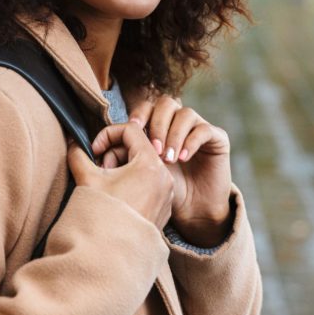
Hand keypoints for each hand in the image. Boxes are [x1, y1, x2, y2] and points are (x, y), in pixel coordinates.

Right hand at [67, 120, 173, 229]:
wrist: (113, 253)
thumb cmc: (103, 216)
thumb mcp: (87, 179)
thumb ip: (79, 156)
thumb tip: (74, 145)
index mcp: (150, 164)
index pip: (131, 130)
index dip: (108, 134)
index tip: (95, 151)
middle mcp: (165, 177)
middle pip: (138, 148)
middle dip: (115, 155)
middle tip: (100, 172)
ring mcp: (167, 194)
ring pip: (143, 166)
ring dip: (122, 170)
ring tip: (107, 188)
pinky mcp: (164, 208)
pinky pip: (149, 184)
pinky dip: (132, 184)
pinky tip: (118, 200)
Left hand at [130, 97, 232, 247]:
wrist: (193, 210)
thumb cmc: (164, 192)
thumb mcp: (140, 173)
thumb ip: (122, 156)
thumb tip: (95, 147)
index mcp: (159, 125)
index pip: (146, 106)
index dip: (137, 116)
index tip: (128, 134)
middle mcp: (178, 122)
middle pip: (166, 103)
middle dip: (156, 124)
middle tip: (152, 150)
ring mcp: (199, 128)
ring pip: (185, 114)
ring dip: (173, 134)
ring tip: (167, 159)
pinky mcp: (217, 138)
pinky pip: (205, 129)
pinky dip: (192, 141)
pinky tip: (183, 158)